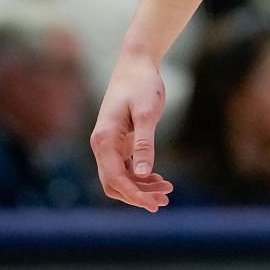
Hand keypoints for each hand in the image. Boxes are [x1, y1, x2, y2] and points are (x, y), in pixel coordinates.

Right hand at [90, 51, 173, 209]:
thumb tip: (143, 174)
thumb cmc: (141, 85)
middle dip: (137, 195)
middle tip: (164, 200)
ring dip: (141, 188)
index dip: (133, 195)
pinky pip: (125, 168)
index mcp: (104, 139)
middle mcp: (102, 145)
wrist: (136, 64)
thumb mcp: (146, 113)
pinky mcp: (119, 142)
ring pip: (120, 178)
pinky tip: (159, 180)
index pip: (115, 178)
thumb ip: (144, 144)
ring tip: (167, 191)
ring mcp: (109, 144)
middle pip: (114, 184)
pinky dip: (140, 178)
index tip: (154, 205)